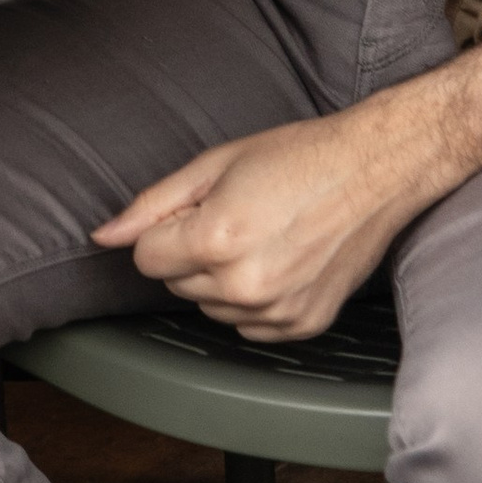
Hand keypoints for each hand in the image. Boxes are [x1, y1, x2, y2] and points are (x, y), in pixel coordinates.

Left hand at [93, 44, 481, 341]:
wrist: (375, 170)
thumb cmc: (299, 156)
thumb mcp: (215, 164)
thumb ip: (153, 204)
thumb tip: (106, 236)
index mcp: (218, 239)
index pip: (146, 258)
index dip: (164, 230)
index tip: (194, 209)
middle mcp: (246, 285)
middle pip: (176, 284)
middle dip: (190, 251)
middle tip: (236, 213)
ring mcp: (278, 311)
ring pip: (210, 307)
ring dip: (220, 277)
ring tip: (261, 234)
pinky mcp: (302, 325)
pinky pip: (248, 326)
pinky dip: (253, 299)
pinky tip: (279, 260)